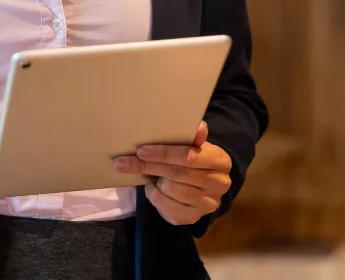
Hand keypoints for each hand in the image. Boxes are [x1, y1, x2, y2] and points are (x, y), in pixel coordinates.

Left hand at [114, 121, 231, 225]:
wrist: (201, 183)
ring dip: (154, 182)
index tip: (141, 151)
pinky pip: (167, 208)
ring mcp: (208, 204)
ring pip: (171, 191)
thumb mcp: (193, 145)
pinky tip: (154, 188)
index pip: (190, 157)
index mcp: (220, 161)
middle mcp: (219, 184)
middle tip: (124, 163)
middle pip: (178, 174)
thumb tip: (199, 126)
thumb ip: (192, 137)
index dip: (164, 154)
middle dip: (149, 167)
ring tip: (148, 174)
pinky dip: (155, 197)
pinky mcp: (194, 217)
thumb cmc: (192, 158)